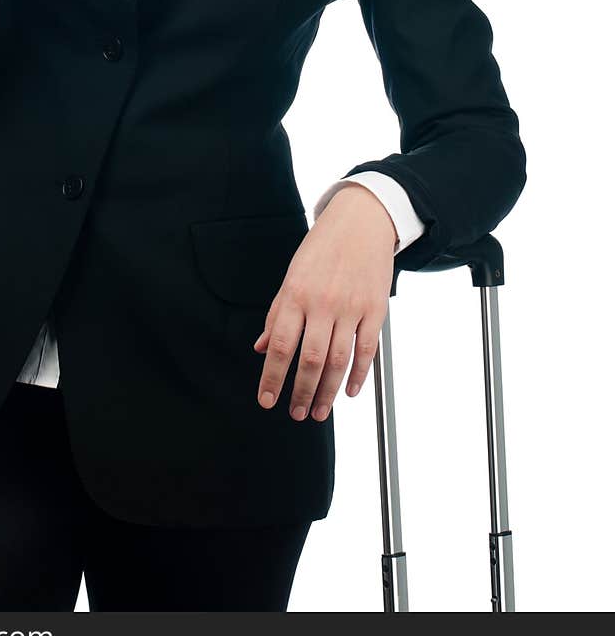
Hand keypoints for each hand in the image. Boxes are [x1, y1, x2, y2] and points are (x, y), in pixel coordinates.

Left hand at [253, 184, 395, 421]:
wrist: (361, 222)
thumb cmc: (322, 248)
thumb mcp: (292, 276)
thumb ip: (277, 314)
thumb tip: (260, 346)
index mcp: (296, 295)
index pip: (279, 345)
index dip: (271, 376)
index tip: (266, 399)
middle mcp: (322, 304)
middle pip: (310, 360)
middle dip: (300, 392)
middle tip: (296, 413)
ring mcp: (351, 308)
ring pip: (338, 361)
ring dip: (327, 392)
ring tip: (319, 411)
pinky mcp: (375, 310)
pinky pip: (366, 350)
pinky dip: (359, 375)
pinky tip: (349, 392)